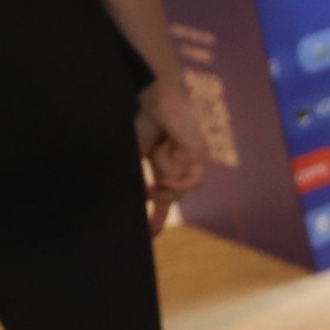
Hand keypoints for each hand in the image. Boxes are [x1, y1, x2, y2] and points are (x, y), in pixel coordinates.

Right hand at [135, 74, 207, 230]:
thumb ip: (133, 175)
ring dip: (164, 191)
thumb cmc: (139, 117)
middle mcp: (178, 165)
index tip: (149, 236)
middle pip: (172, 199)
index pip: (161, 198)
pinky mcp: (199, 154)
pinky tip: (163, 180)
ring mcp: (190, 161)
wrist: (152, 93)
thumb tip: (131, 198)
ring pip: (179, 193)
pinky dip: (176, 184)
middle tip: (148, 225)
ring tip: (153, 182)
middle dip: (159, 211)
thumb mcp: (131, 152)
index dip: (155, 218)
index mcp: (162, 164)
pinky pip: (191, 182)